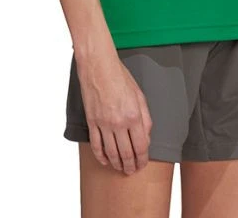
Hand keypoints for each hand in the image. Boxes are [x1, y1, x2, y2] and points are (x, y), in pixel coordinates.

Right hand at [76, 53, 152, 173]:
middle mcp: (119, 122)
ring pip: (111, 152)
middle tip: (132, 171)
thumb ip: (145, 117)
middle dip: (130, 166)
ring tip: (120, 169)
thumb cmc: (120, 77)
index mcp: (134, 115)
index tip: (142, 164)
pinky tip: (105, 160)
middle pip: (126, 153)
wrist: (98, 66)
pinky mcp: (91, 122)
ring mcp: (103, 123)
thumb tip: (146, 136)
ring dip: (117, 164)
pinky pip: (96, 145)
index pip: (141, 146)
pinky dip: (101, 156)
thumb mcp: (139, 95)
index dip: (143, 159)